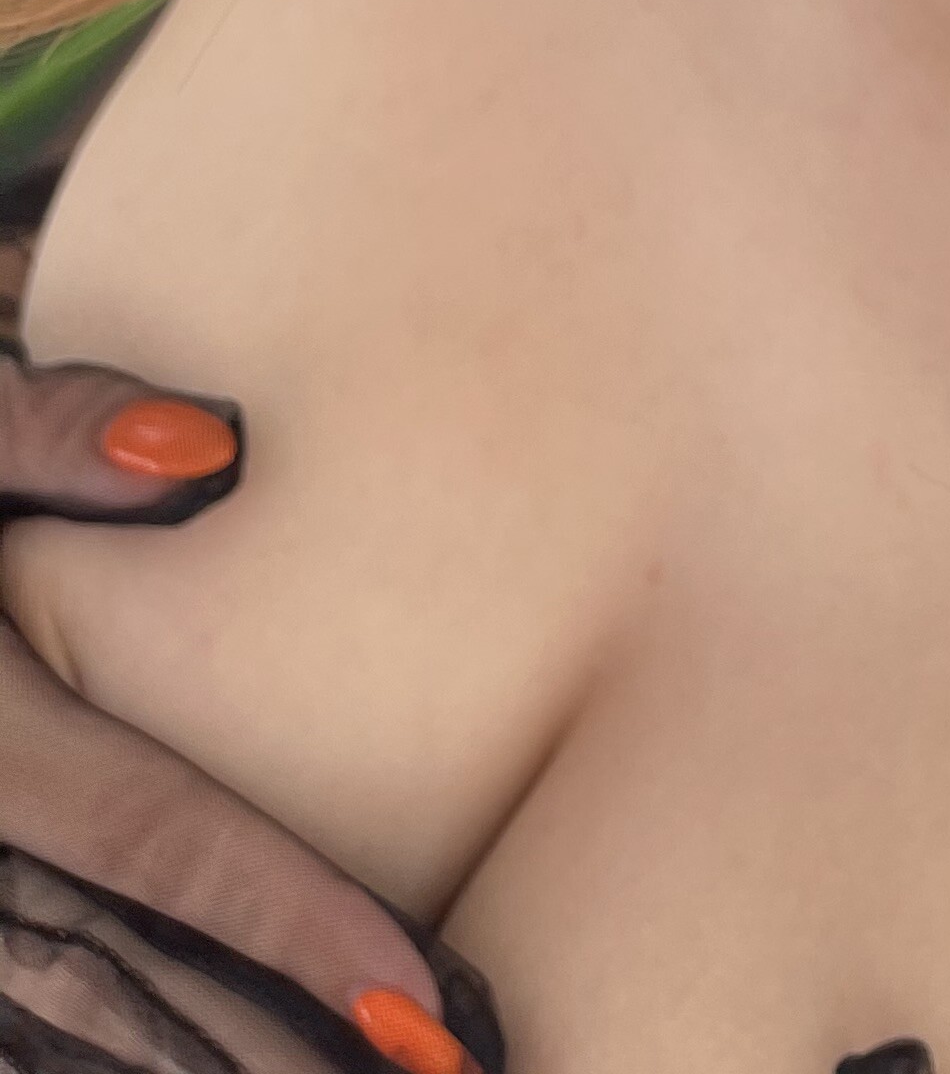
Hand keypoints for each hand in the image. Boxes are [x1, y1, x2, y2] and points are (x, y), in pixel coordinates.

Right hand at [0, 348, 502, 1071]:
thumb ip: (50, 433)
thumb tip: (209, 453)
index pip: (151, 838)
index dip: (286, 921)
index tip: (414, 998)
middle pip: (111, 974)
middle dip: (266, 1047)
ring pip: (42, 1028)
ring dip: (184, 1069)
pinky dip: (74, 1054)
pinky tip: (195, 1071)